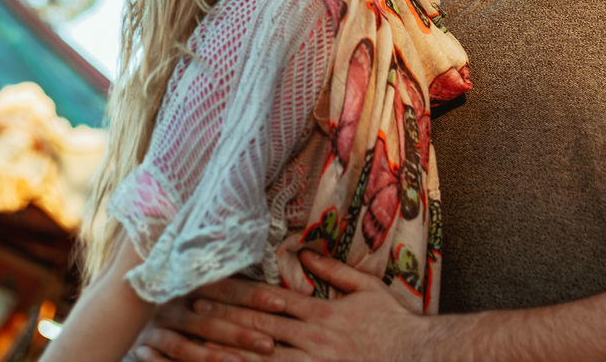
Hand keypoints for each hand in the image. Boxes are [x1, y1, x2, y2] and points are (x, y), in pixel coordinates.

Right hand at [130, 281, 286, 361]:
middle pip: (211, 318)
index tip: (281, 303)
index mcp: (187, 277)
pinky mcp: (142, 347)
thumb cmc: (168, 282)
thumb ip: (217, 270)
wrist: (116, 299)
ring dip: (217, 356)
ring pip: (187, 345)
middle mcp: (170, 300)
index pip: (225, 286)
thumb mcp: (191, 274)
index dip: (253, 295)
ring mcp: (154, 326)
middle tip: (269, 343)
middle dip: (242, 331)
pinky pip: (165, 361)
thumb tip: (251, 246)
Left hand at [162, 251, 425, 361]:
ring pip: (258, 359)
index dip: (234, 294)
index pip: (268, 300)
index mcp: (321, 313)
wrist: (421, 359)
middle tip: (184, 311)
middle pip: (255, 328)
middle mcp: (312, 340)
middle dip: (218, 319)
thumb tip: (305, 253)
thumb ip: (335, 272)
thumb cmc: (396, 326)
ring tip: (191, 347)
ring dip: (223, 352)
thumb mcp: (369, 290)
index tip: (207, 286)